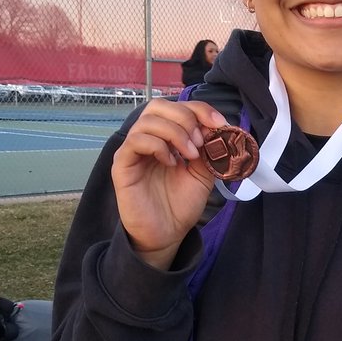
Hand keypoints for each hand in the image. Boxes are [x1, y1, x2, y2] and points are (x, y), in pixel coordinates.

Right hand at [111, 99, 229, 267]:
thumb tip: (218, 129)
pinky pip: (134, 142)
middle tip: (201, 141)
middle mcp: (147, 139)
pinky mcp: (122, 166)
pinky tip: (170, 162)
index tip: (219, 123)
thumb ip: (208, 149)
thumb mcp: (203, 173)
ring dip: (175, 133)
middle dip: (185, 118)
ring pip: (147, 121)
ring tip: (190, 155)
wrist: (167, 234)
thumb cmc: (181, 204)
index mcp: (166, 137)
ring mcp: (133, 151)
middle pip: (158, 106)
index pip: (177, 107)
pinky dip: (157, 146)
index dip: (199, 109)